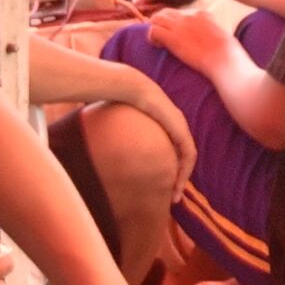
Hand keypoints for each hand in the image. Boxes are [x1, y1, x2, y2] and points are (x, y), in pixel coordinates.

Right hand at [103, 64, 195, 200]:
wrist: (128, 88)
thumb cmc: (116, 100)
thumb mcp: (118, 121)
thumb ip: (115, 132)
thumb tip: (96, 141)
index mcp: (163, 122)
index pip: (172, 147)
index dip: (170, 165)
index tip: (163, 183)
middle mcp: (176, 124)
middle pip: (182, 155)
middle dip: (179, 177)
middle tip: (172, 196)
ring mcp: (180, 126)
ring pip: (188, 158)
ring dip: (183, 178)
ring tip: (175, 196)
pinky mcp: (180, 130)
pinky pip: (188, 154)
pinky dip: (185, 170)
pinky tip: (177, 184)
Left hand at [146, 7, 230, 76]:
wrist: (224, 59)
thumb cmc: (228, 52)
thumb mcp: (223, 34)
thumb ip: (213, 31)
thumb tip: (211, 36)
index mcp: (203, 15)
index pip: (184, 14)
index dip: (179, 24)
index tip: (181, 35)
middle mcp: (189, 17)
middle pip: (167, 12)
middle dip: (162, 22)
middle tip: (164, 35)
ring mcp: (179, 26)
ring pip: (157, 18)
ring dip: (155, 28)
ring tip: (159, 40)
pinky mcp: (172, 37)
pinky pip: (153, 30)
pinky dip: (152, 37)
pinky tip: (158, 46)